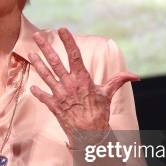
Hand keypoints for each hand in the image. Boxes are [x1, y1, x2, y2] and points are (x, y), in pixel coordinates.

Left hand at [28, 28, 138, 147]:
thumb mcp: (108, 95)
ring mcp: (60, 95)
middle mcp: (69, 84)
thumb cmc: (100, 114)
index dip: (68, 41)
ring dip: (37, 63)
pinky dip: (37, 91)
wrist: (90, 136)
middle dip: (45, 48)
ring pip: (45, 75)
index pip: (75, 55)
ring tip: (30, 53)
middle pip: (55, 62)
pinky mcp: (54, 106)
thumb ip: (118, 81)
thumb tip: (135, 76)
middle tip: (37, 36)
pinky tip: (32, 86)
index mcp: (82, 79)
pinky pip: (43, 96)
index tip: (62, 29)